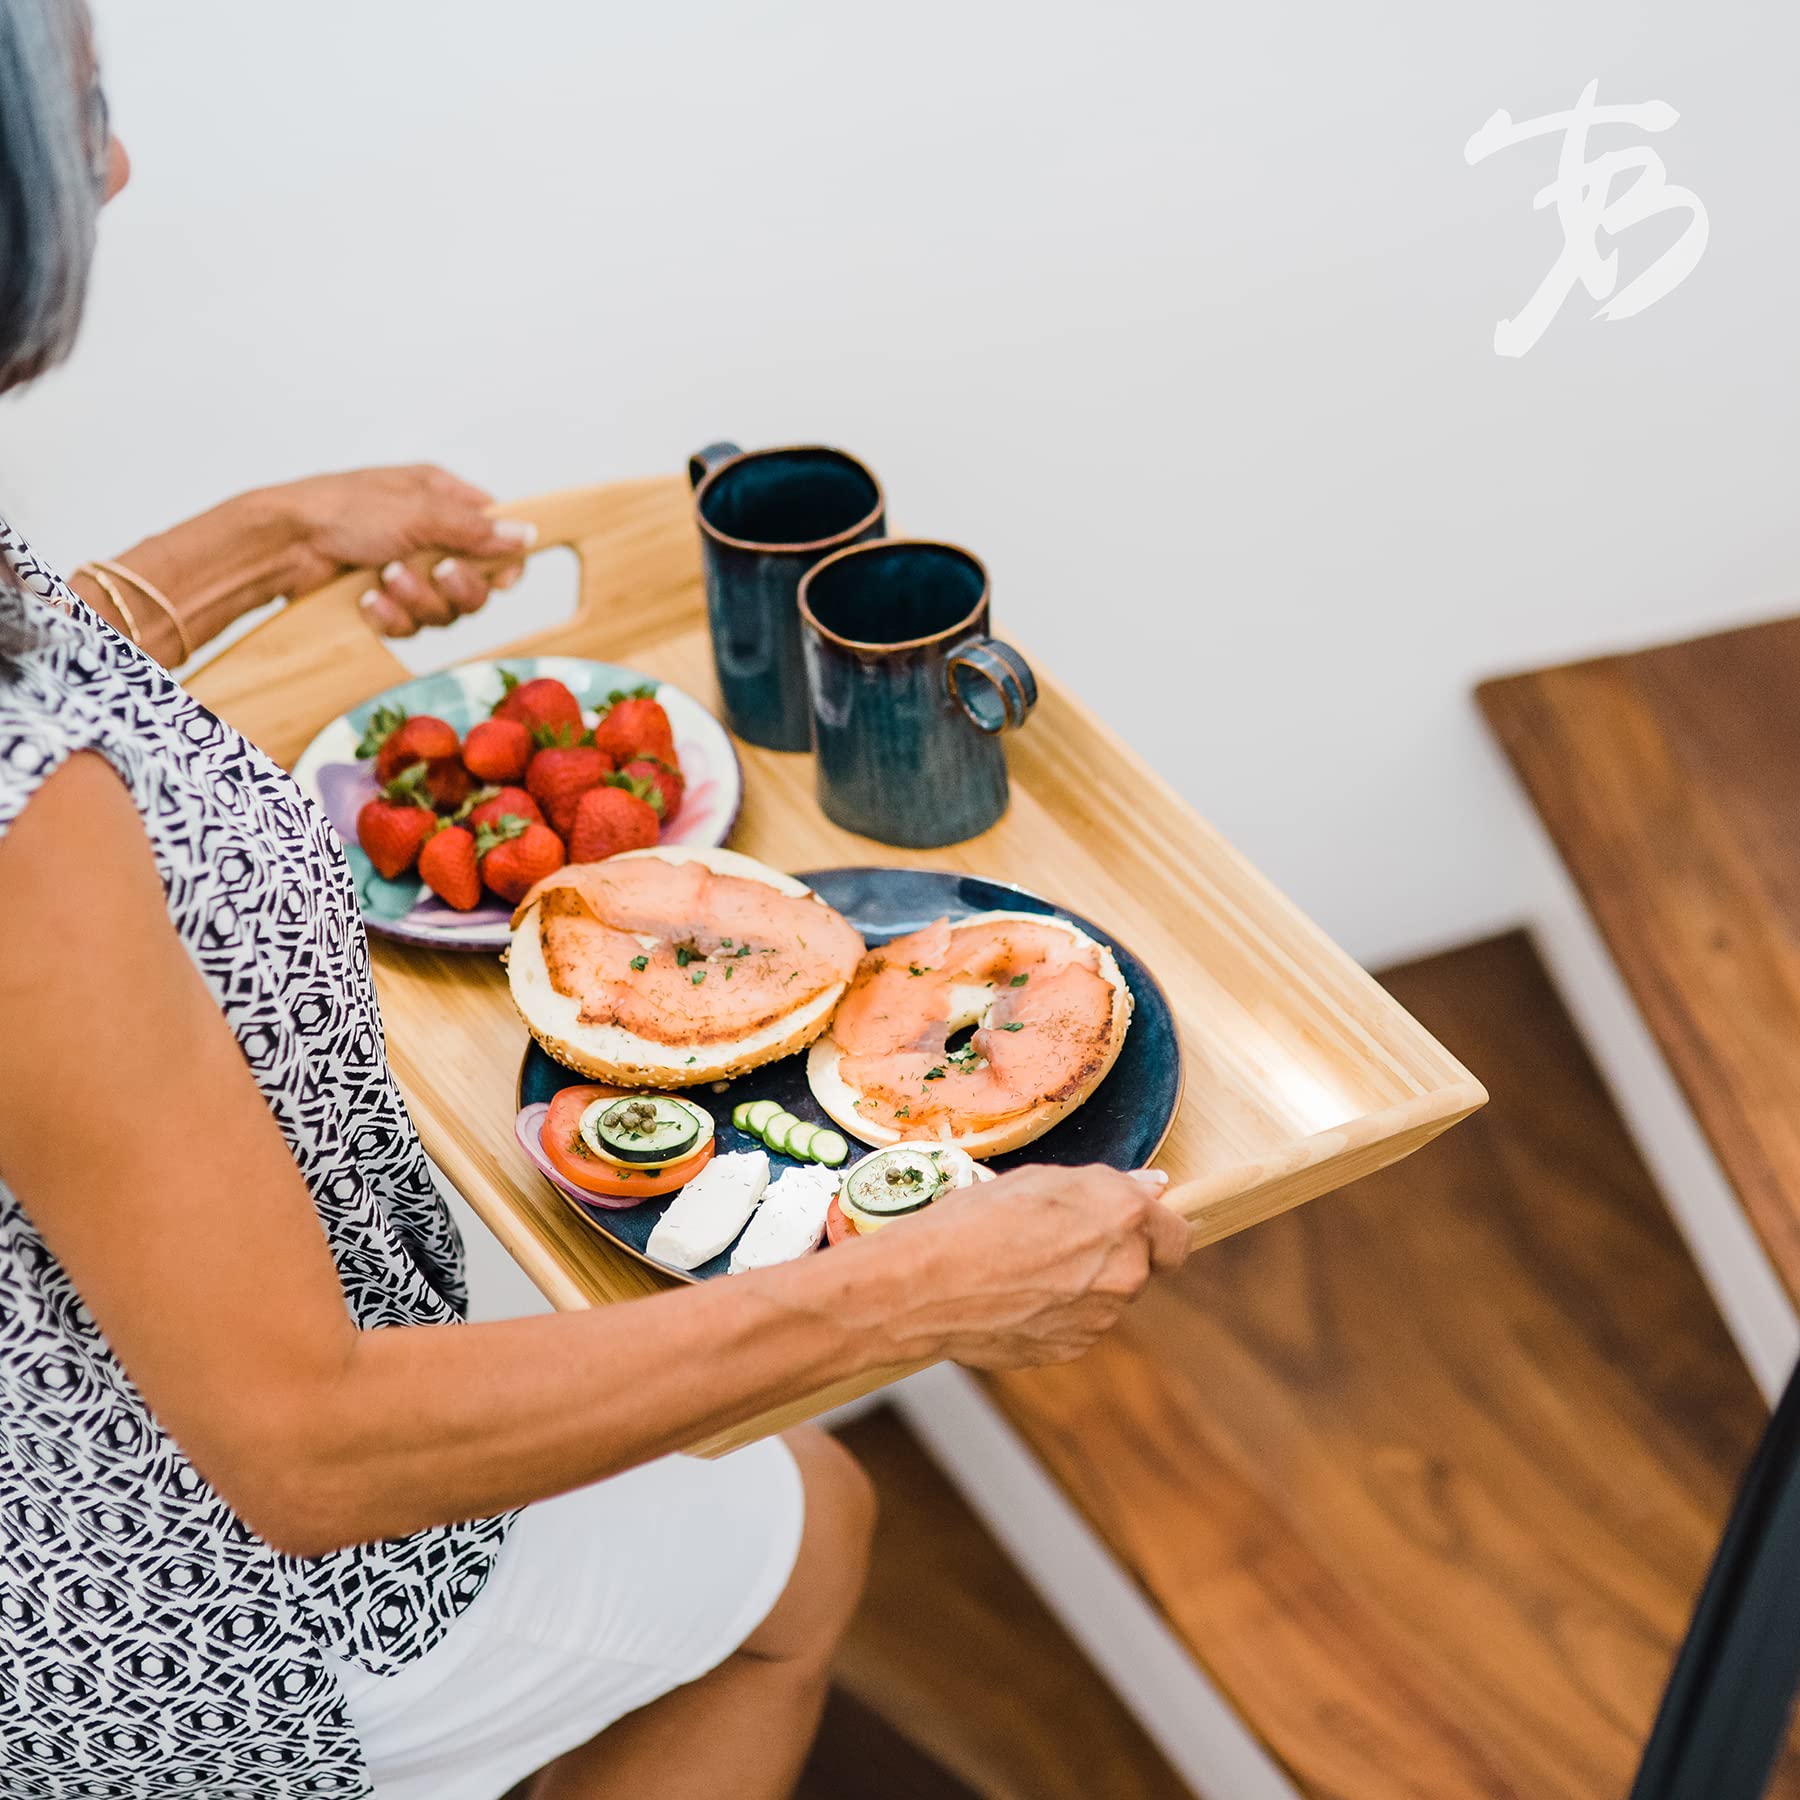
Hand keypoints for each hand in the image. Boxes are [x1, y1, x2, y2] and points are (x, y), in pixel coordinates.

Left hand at [267, 465, 537, 636]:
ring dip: (416, 599)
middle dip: (455, 587)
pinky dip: (391, 615)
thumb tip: (526, 536)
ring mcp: (408, 572)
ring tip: (385, 579)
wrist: (283, 545)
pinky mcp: (387, 603)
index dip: (502, 564)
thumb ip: (476, 529)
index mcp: (443, 501)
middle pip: (477, 584)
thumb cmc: (342, 509)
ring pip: (444, 610)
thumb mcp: (418, 511)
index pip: (497, 537)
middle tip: (436, 572)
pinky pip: (411, 626)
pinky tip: (367, 599)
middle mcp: (431, 537)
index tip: (499, 578)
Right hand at [870, 1163, 1189, 1369]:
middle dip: (1107, 1255)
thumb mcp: (1042, 1179)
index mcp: (1125, 1218)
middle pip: (1138, 1267)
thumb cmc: (976, 1219)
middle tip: (1052, 1240)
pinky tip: (1013, 1297)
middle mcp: (1125, 1271)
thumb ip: (1109, 1187)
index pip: (1177, 1237)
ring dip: (1079, 1286)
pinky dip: (1055, 1314)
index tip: (1128, 1228)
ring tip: (1022, 1268)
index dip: (1153, 1230)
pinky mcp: (1072, 1349)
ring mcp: (1100, 1318)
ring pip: (1104, 1298)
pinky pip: (1076, 1327)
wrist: (925, 1284)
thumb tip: (1154, 1189)